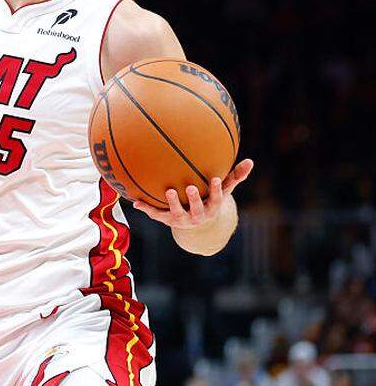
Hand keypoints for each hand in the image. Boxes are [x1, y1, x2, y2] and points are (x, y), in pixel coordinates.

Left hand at [134, 159, 253, 228]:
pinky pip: (156, 214)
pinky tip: (135, 201)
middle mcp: (198, 215)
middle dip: (194, 200)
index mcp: (212, 207)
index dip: (216, 191)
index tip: (215, 179)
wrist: (197, 223)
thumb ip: (236, 176)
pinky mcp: (167, 220)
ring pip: (176, 213)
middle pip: (197, 209)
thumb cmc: (211, 199)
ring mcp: (182, 219)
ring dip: (172, 203)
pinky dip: (146, 208)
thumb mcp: (223, 189)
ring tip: (168, 191)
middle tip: (190, 188)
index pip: (217, 199)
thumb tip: (251, 161)